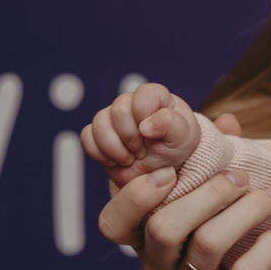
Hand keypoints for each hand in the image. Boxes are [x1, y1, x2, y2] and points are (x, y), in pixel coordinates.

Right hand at [80, 82, 200, 188]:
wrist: (160, 174)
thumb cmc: (175, 149)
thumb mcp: (183, 138)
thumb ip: (171, 124)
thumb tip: (146, 125)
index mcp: (154, 97)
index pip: (143, 94)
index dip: (145, 116)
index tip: (153, 135)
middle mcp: (130, 103)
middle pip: (118, 110)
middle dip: (131, 138)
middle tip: (143, 152)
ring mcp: (111, 118)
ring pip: (99, 123)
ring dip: (116, 148)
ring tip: (130, 158)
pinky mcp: (97, 135)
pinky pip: (87, 137)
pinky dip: (100, 153)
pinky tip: (116, 161)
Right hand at [95, 113, 270, 269]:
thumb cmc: (215, 265)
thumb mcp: (202, 222)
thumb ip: (209, 170)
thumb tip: (228, 120)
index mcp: (145, 245)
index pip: (114, 222)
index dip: (136, 193)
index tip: (171, 171)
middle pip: (164, 227)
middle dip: (205, 193)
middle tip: (239, 178)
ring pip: (206, 245)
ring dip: (244, 211)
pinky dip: (265, 248)